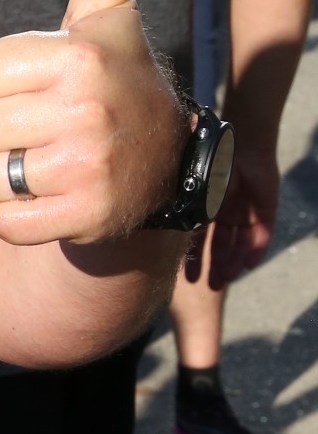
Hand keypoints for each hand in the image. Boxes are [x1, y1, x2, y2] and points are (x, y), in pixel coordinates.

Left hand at [0, 0, 184, 241]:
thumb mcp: (107, 16)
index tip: (42, 87)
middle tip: (46, 129)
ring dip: (7, 178)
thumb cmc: (115, 80)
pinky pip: (3, 222)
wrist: (163, 164)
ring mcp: (87, 167)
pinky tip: (51, 198)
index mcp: (77, 56)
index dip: (2, 85)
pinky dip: (16, 219)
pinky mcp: (83, 218)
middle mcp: (86, 109)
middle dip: (2, 133)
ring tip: (49, 162)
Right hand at [187, 140, 278, 289]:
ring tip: (227, 279)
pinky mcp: (267, 211)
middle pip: (223, 246)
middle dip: (217, 267)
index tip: (189, 278)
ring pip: (242, 244)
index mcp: (209, 209)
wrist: (237, 147)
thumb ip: (186, 216)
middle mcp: (228, 213)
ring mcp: (248, 212)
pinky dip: (256, 251)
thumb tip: (166, 239)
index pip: (202, 240)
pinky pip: (263, 236)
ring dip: (234, 262)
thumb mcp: (195, 196)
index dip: (196, 259)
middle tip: (211, 286)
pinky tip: (248, 266)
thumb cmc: (211, 167)